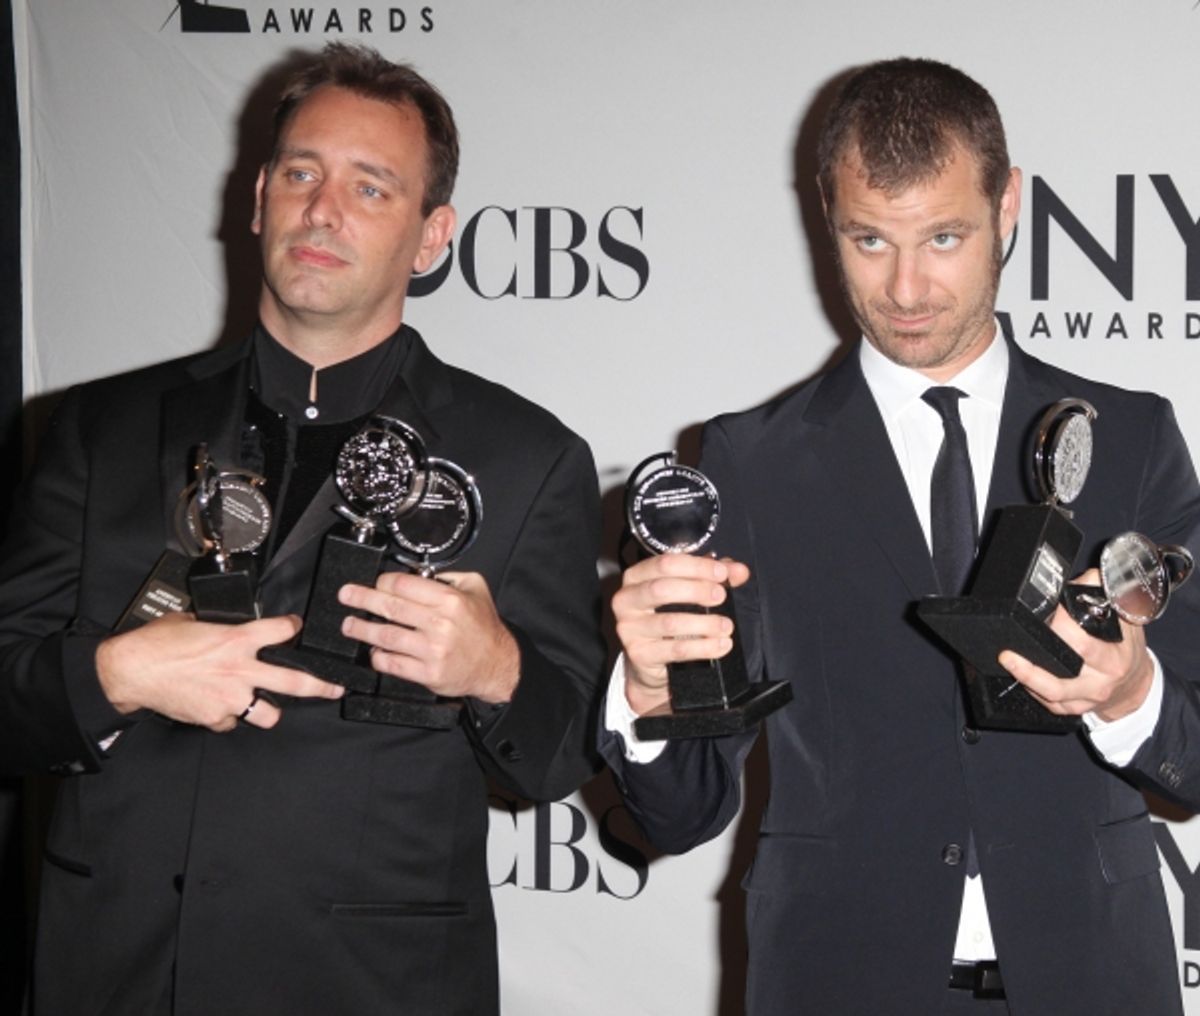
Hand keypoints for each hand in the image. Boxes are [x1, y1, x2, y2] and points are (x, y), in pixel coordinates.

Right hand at [95, 612, 344, 730]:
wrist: (130, 670)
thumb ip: (219, 627)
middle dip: (322, 686)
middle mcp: (240, 669)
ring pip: (269, 714)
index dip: (293, 628)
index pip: (281, 631)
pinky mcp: (215, 718)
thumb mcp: (194, 621)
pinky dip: (228, 717)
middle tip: (335, 688)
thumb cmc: (157, 643)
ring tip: (265, 705)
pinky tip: (216, 707)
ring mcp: (230, 697)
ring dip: (269, 710)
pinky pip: (232, 722)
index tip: (297, 628)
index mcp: (237, 639)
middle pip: (296, 682)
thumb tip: (226, 627)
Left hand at [338, 571, 519, 703]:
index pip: (404, 584)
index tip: (375, 582)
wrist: (497, 664)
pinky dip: (378, 656)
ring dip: (362, 629)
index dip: (383, 581)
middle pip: (390, 607)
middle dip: (362, 599)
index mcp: (450, 600)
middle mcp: (440, 624)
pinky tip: (372, 650)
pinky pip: (393, 663)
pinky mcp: (428, 673)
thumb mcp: (475, 588)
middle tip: (346, 595)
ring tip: (349, 625)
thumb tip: (418, 572)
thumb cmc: (484, 627)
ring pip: (386, 636)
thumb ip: (449, 576)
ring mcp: (432, 650)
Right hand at [612, 554, 748, 715]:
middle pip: (661, 589)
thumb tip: (740, 571)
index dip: (696, 566)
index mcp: (636, 576)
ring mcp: (629, 628)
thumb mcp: (689, 590)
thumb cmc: (669, 616)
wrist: (651, 660)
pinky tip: (720, 645)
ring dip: (704, 623)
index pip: (664, 563)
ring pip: (670, 622)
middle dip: (696, 590)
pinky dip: (703, 647)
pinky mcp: (639, 654)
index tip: (721, 573)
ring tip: (726, 626)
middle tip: (720, 596)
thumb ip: (713, 576)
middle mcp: (626, 600)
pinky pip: (675, 650)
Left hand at [997, 568, 1154, 721]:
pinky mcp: (1072, 709)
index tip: (1047, 613)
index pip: (1082, 644)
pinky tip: (1018, 674)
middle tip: (1009, 646)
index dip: (1061, 627)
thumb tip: (1085, 577)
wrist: (1136, 686)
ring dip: (1026, 677)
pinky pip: (1048, 703)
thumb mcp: (1126, 621)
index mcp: (1112, 659)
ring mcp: (1085, 698)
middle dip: (1034, 660)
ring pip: (1052, 693)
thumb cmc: (1127, 649)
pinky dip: (1031, 689)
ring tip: (1006, 659)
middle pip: (1062, 674)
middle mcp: (1099, 682)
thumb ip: (1106, 596)